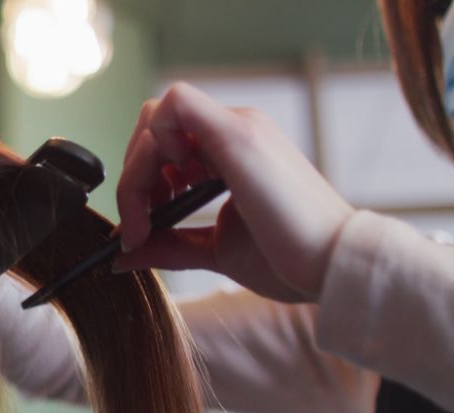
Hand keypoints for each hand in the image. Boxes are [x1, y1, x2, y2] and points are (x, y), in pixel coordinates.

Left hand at [114, 82, 354, 302]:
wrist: (332, 267)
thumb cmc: (286, 259)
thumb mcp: (214, 251)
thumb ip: (169, 246)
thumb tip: (121, 256)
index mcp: (232, 150)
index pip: (163, 139)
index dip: (140, 179)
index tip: (141, 228)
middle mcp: (235, 128)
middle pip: (151, 124)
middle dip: (133, 177)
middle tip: (141, 225)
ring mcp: (238, 126)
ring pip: (155, 115)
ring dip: (138, 171)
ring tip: (152, 218)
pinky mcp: (238, 134)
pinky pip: (175, 104)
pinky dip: (156, 144)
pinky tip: (173, 190)